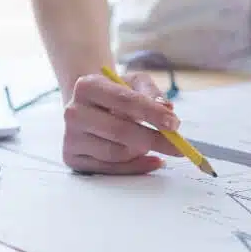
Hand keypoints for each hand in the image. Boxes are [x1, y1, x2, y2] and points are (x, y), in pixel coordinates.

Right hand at [62, 72, 180, 173]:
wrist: (88, 106)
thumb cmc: (115, 93)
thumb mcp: (134, 82)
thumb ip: (152, 92)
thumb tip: (167, 108)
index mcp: (87, 86)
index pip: (124, 100)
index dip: (152, 112)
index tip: (174, 123)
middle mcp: (74, 111)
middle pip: (120, 131)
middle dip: (155, 139)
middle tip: (179, 146)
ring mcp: (71, 137)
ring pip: (117, 152)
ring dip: (143, 150)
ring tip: (155, 143)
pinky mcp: (73, 158)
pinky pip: (111, 169)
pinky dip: (136, 167)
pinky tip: (153, 160)